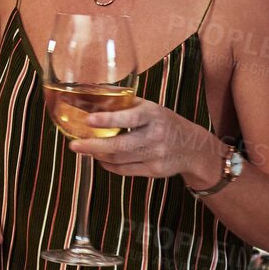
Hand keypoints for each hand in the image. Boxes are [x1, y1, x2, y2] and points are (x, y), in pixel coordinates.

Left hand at [71, 100, 221, 181]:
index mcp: (153, 115)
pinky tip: (101, 158)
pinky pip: (124, 170)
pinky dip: (108, 165)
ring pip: (119, 159)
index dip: (108, 119)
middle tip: (74, 145)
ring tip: (85, 149)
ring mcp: (155, 156)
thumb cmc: (165, 122)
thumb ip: (126, 104)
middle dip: (93, 146)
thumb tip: (93, 97)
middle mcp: (155, 136)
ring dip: (98, 155)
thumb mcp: (150, 108)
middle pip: (120, 145)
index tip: (88, 119)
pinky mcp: (154, 171)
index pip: (130, 117)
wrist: (194, 148)